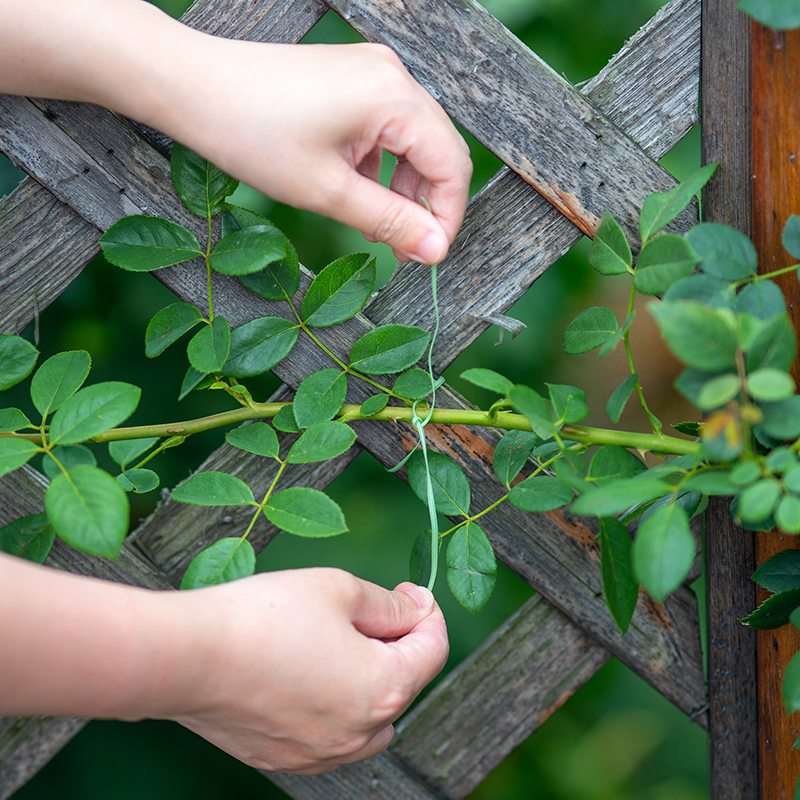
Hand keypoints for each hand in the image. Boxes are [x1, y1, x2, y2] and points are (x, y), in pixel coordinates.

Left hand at [154, 39, 472, 264]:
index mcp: (393, 97)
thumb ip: (390, 222)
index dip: (447, 217)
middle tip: (405, 249)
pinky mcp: (353, 79)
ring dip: (402, 189)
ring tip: (377, 229)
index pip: (452, 165)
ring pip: (413, 142)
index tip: (429, 256)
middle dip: (426, 205)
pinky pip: (386, 129)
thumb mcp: (327, 192)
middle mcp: (392, 76)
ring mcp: (372, 73)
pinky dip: (381, 167)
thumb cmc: (253, 134)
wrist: (193, 87)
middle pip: (437, 151)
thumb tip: (435, 250)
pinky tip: (361, 198)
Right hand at [168, 568, 448, 773]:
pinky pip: (332, 735)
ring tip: (338, 643)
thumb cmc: (265, 617)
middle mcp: (360, 733)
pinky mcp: (286, 757)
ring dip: (370, 681)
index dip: (427, 611)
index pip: (433, 649)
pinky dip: (335, 705)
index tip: (409, 591)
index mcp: (385, 688)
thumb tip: (414, 611)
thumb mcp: (340, 588)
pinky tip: (307, 672)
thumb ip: (389, 604)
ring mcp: (322, 753)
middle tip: (369, 610)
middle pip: (403, 684)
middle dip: (397, 644)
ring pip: (371, 718)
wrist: (190, 656)